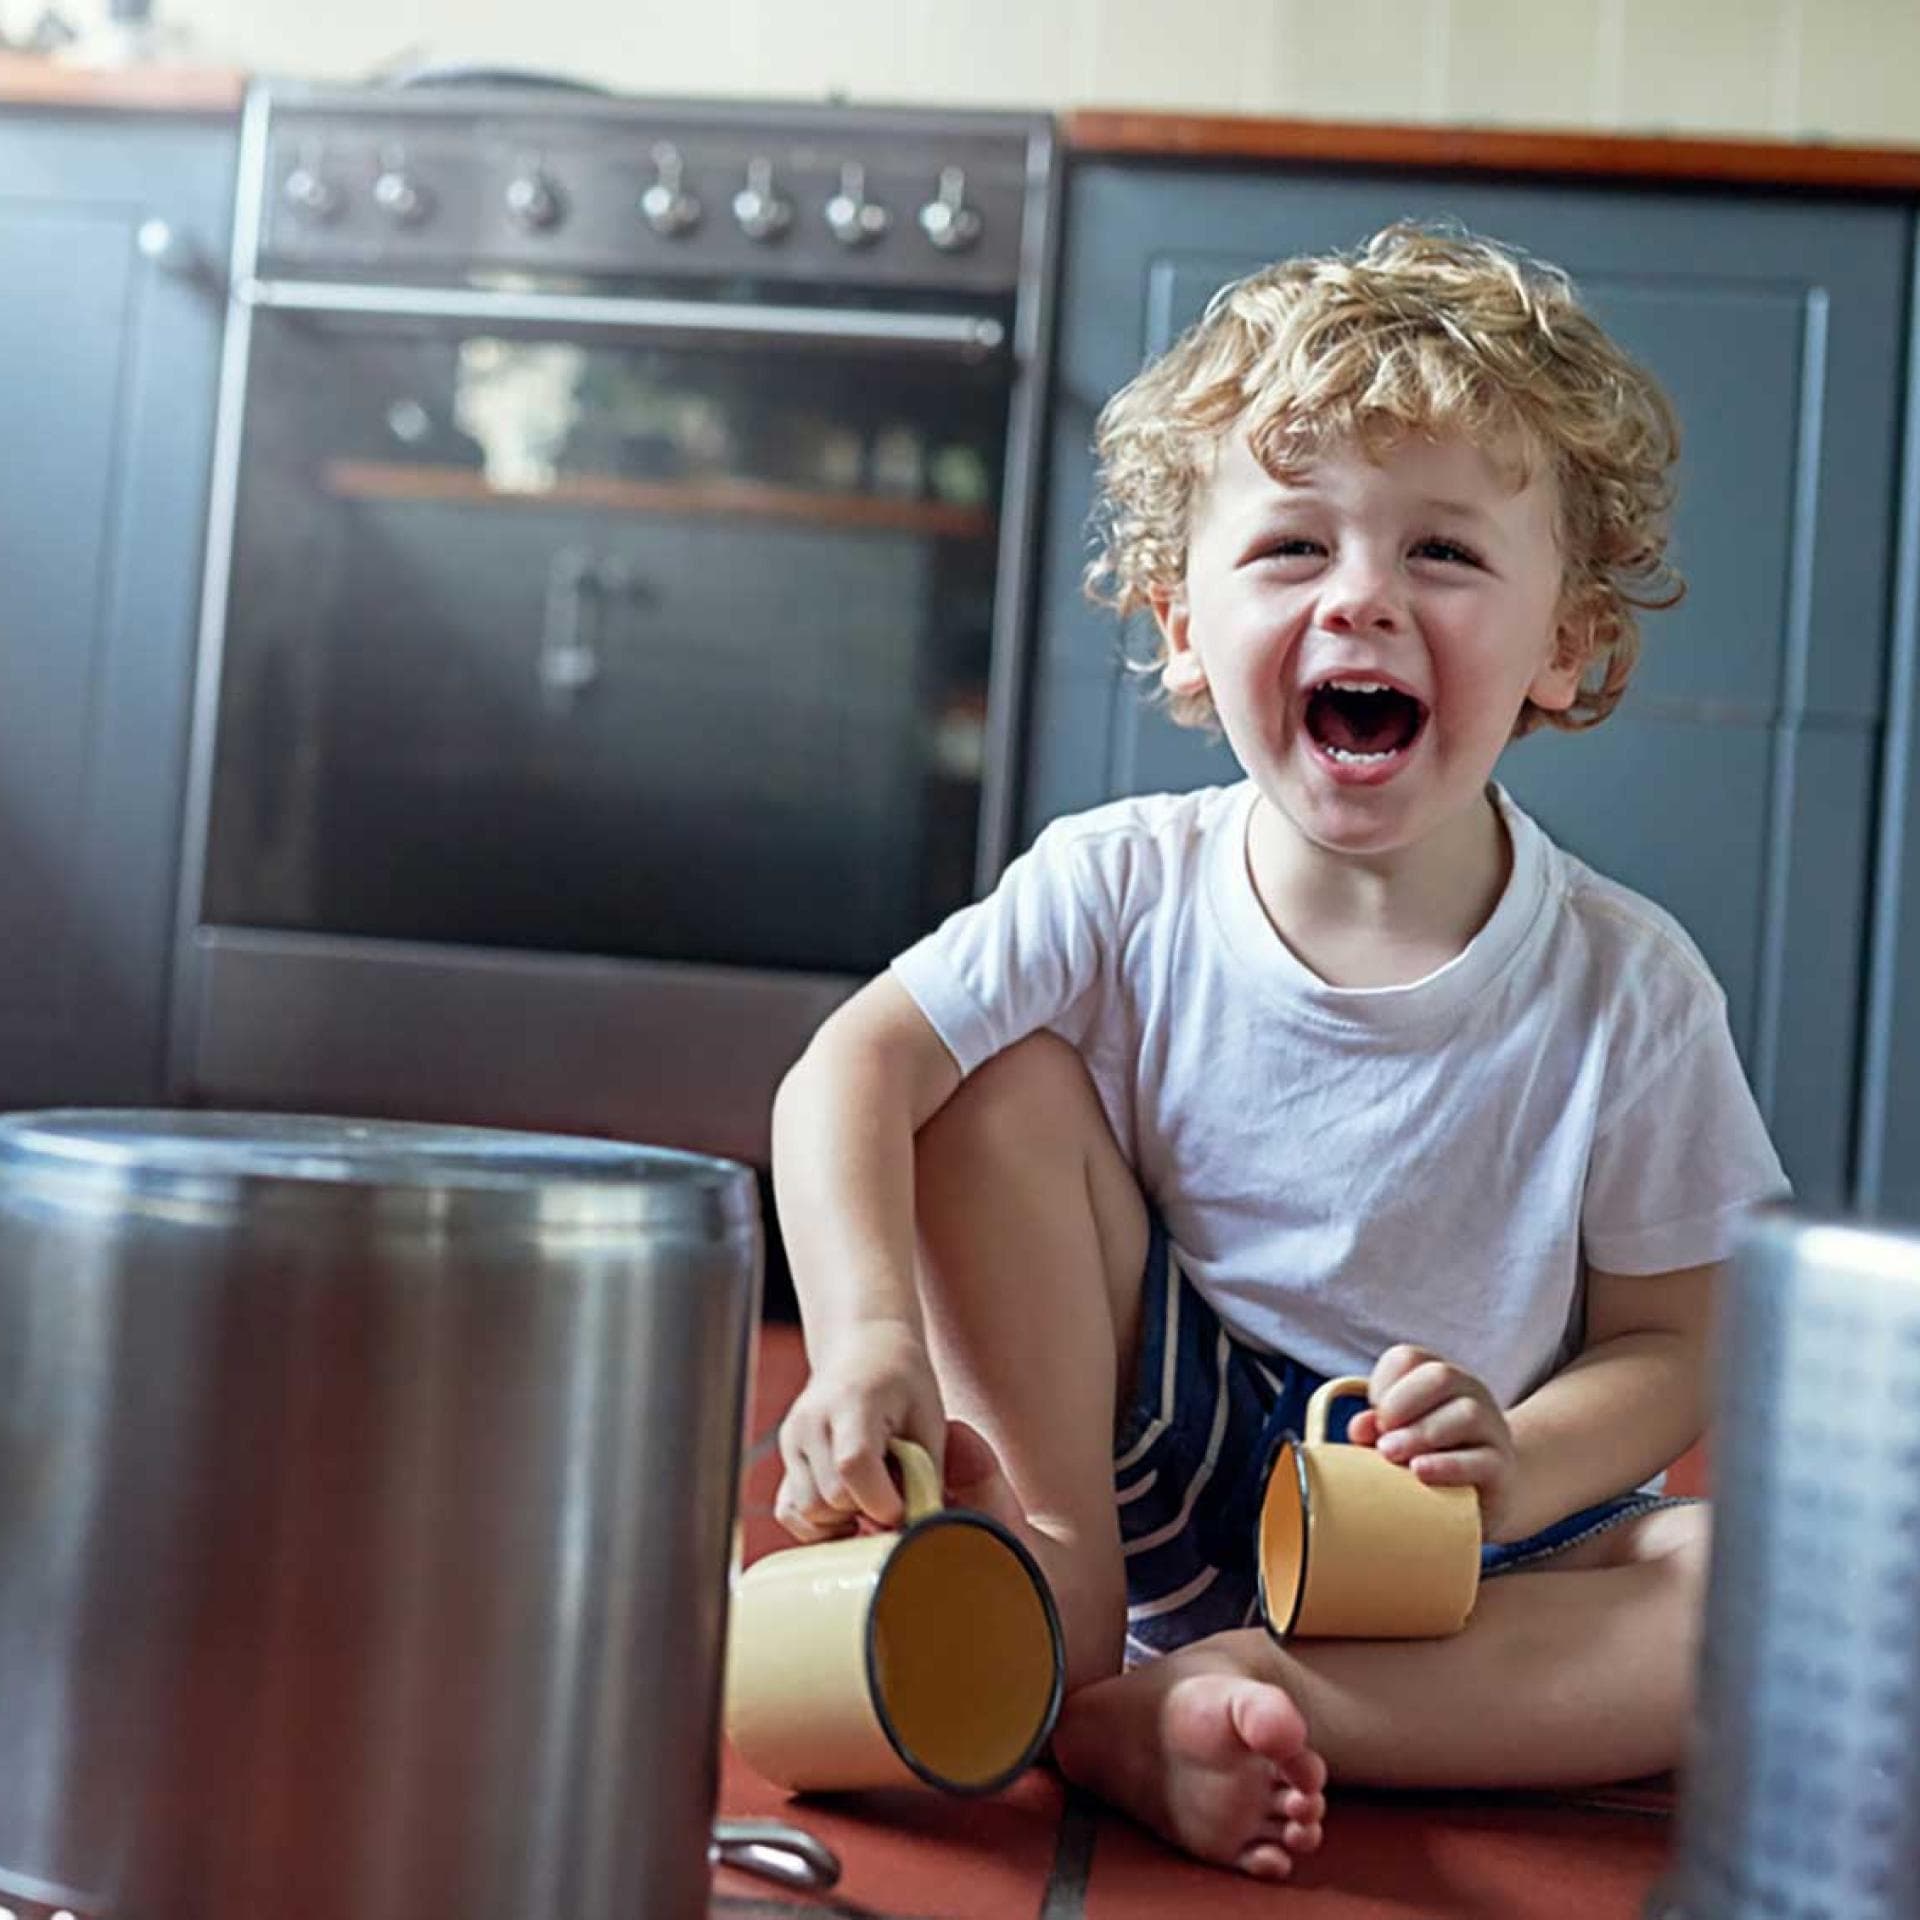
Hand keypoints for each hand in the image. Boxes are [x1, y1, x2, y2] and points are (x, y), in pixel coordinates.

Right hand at [774, 1321, 945, 1541]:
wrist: (864, 1349)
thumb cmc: (904, 1384)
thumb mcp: (929, 1420)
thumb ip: (926, 1476)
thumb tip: (921, 1529)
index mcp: (852, 1403)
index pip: (854, 1465)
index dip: (883, 1500)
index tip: (906, 1505)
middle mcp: (812, 1421)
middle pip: (830, 1498)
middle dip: (867, 1511)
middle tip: (894, 1495)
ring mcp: (792, 1439)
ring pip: (808, 1511)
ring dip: (843, 1518)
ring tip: (870, 1494)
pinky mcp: (786, 1456)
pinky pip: (789, 1511)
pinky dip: (818, 1523)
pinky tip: (846, 1508)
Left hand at [1345, 1345, 1519, 1540]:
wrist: (1488, 1493)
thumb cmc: (1430, 1458)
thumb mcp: (1398, 1438)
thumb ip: (1376, 1429)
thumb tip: (1359, 1427)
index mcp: (1439, 1377)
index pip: (1407, 1359)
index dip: (1382, 1386)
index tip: (1372, 1420)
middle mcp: (1470, 1393)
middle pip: (1440, 1376)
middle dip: (1401, 1404)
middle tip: (1380, 1439)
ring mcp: (1492, 1428)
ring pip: (1467, 1413)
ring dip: (1421, 1434)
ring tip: (1390, 1454)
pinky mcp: (1502, 1467)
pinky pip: (1482, 1460)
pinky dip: (1447, 1465)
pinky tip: (1419, 1472)